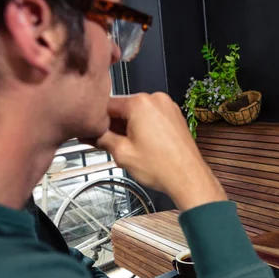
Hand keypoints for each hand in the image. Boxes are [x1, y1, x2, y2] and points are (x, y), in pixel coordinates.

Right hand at [92, 93, 226, 210]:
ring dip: (130, 127)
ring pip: (139, 113)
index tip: (94, 132)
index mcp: (140, 103)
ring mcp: (168, 107)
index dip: (98, 120)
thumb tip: (90, 133)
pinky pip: (153, 117)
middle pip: (124, 108)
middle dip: (116, 125)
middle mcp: (156, 99)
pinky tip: (144, 145)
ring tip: (131, 148)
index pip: (107, 105)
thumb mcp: (122, 153)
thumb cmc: (162, 167)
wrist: (188, 178)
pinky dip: (145, 128)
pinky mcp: (175, 116)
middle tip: (112, 144)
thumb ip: (101, 139)